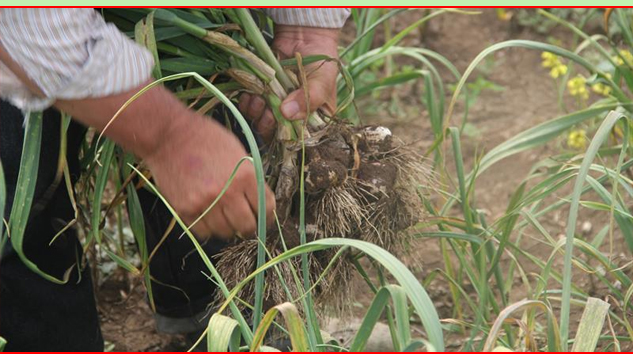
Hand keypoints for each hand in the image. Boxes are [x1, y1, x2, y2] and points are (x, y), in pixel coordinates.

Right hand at [145, 114, 275, 240]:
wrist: (169, 135)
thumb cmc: (205, 138)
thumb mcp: (237, 150)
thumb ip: (250, 176)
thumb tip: (260, 199)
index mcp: (245, 175)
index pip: (266, 207)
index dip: (268, 216)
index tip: (265, 218)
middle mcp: (227, 192)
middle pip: (247, 226)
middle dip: (249, 226)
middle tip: (246, 224)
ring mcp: (205, 203)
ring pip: (226, 232)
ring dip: (228, 228)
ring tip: (226, 219)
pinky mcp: (185, 209)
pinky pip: (203, 232)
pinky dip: (208, 229)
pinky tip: (208, 217)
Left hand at [239, 25, 339, 141]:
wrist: (305, 36)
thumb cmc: (321, 61)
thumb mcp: (322, 81)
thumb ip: (309, 99)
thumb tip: (286, 113)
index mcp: (312, 121)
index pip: (298, 142)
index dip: (287, 139)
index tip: (282, 127)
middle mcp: (293, 118)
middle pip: (275, 136)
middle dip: (269, 125)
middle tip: (269, 112)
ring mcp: (276, 107)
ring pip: (260, 123)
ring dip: (256, 114)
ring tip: (259, 99)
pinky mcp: (262, 95)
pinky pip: (249, 109)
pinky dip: (247, 103)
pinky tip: (250, 94)